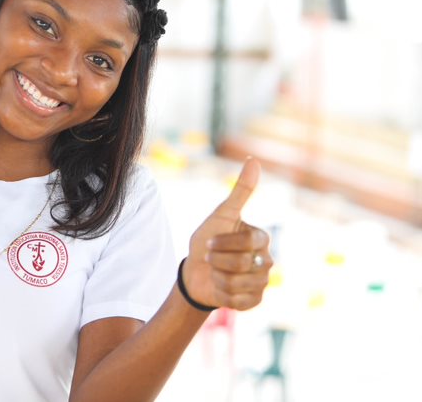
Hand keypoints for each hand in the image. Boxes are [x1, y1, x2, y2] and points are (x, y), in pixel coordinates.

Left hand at [183, 158, 271, 310]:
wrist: (195, 271)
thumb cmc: (208, 240)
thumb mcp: (221, 214)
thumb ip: (240, 191)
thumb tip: (253, 160)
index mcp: (261, 238)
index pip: (249, 241)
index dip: (225, 243)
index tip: (210, 242)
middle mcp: (267, 260)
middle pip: (244, 263)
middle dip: (218, 261)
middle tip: (211, 258)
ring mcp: (263, 281)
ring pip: (240, 283)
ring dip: (219, 277)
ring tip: (216, 272)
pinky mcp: (255, 300)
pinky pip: (239, 301)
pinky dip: (222, 294)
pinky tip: (220, 288)